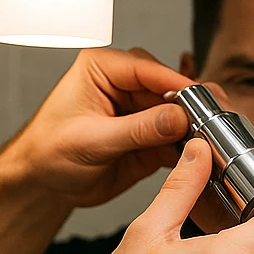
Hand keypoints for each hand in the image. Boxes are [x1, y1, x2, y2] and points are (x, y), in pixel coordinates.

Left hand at [0, 47, 193, 208]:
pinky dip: (187, 147)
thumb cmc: (48, 152)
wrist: (42, 184)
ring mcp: (138, 111)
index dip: (175, 83)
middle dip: (189, 105)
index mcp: (102, 69)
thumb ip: (136, 129)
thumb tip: (176, 118)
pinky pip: (175, 138)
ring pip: (176, 113)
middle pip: (168, 88)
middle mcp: (123, 86)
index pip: (146, 68)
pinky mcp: (148, 137)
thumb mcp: (91, 140)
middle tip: (211, 119)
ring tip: (211, 137)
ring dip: (192, 127)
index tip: (199, 96)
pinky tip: (199, 154)